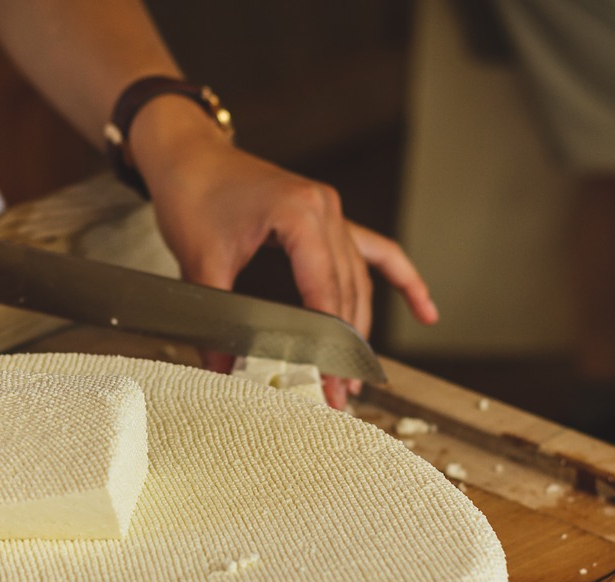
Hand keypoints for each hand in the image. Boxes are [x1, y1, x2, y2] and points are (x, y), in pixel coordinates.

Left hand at [130, 97, 437, 407]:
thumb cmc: (193, 193)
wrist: (189, 154)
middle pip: (347, 291)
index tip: (327, 381)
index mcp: (299, 214)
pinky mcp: (328, 218)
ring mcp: (332, 212)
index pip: (325, 291)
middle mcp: (325, 209)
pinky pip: (376, 251)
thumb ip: (214, 313)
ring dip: (361, 329)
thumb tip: (221, 366)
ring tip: (357, 376)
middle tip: (341, 394)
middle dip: (346, 348)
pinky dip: (401, 279)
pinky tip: (425, 309)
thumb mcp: (199, 260)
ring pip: (358, 281)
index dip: (328, 343)